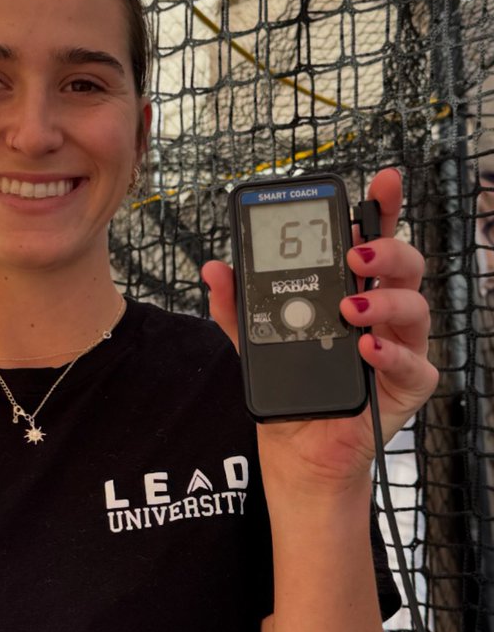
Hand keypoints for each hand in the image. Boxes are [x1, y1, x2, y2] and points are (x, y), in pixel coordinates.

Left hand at [201, 168, 437, 493]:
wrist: (298, 450)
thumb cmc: (289, 387)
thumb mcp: (255, 340)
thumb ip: (237, 305)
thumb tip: (214, 269)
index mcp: (351, 289)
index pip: (372, 240)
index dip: (382, 207)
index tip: (381, 181)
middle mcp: (381, 310)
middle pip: (405, 264)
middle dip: (386, 248)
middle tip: (354, 253)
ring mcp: (398, 345)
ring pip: (416, 306)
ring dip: (384, 299)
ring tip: (350, 307)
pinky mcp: (406, 384)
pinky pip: (414, 363)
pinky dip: (390, 352)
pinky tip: (366, 346)